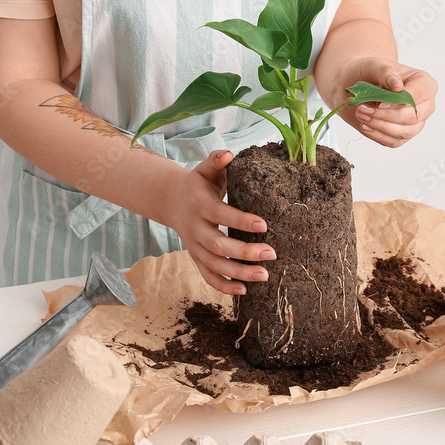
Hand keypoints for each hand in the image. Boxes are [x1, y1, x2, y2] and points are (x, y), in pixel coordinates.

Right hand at [163, 150, 275, 295]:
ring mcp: (194, 247)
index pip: (221, 214)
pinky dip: (224, 286)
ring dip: (239, 273)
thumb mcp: (205, 169)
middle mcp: (195, 229)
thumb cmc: (199, 184)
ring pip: (215, 266)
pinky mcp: (196, 258)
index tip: (265, 225)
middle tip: (272, 253)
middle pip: (219, 246)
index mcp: (199, 205)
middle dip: (245, 252)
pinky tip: (245, 291)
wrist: (172, 201)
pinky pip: (208, 276)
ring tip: (265, 275)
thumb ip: (216, 160)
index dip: (241, 221)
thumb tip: (229, 153)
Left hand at [342, 57, 436, 147]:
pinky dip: (377, 135)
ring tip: (361, 115)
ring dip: (379, 126)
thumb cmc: (370, 73)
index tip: (379, 103)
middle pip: (411, 117)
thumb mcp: (375, 65)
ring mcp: (417, 122)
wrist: (358, 85)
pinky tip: (365, 126)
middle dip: (385, 115)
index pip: (417, 96)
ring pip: (404, 132)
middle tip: (362, 108)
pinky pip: (394, 141)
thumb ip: (386, 73)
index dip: (397, 102)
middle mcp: (426, 105)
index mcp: (425, 84)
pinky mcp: (403, 135)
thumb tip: (397, 86)